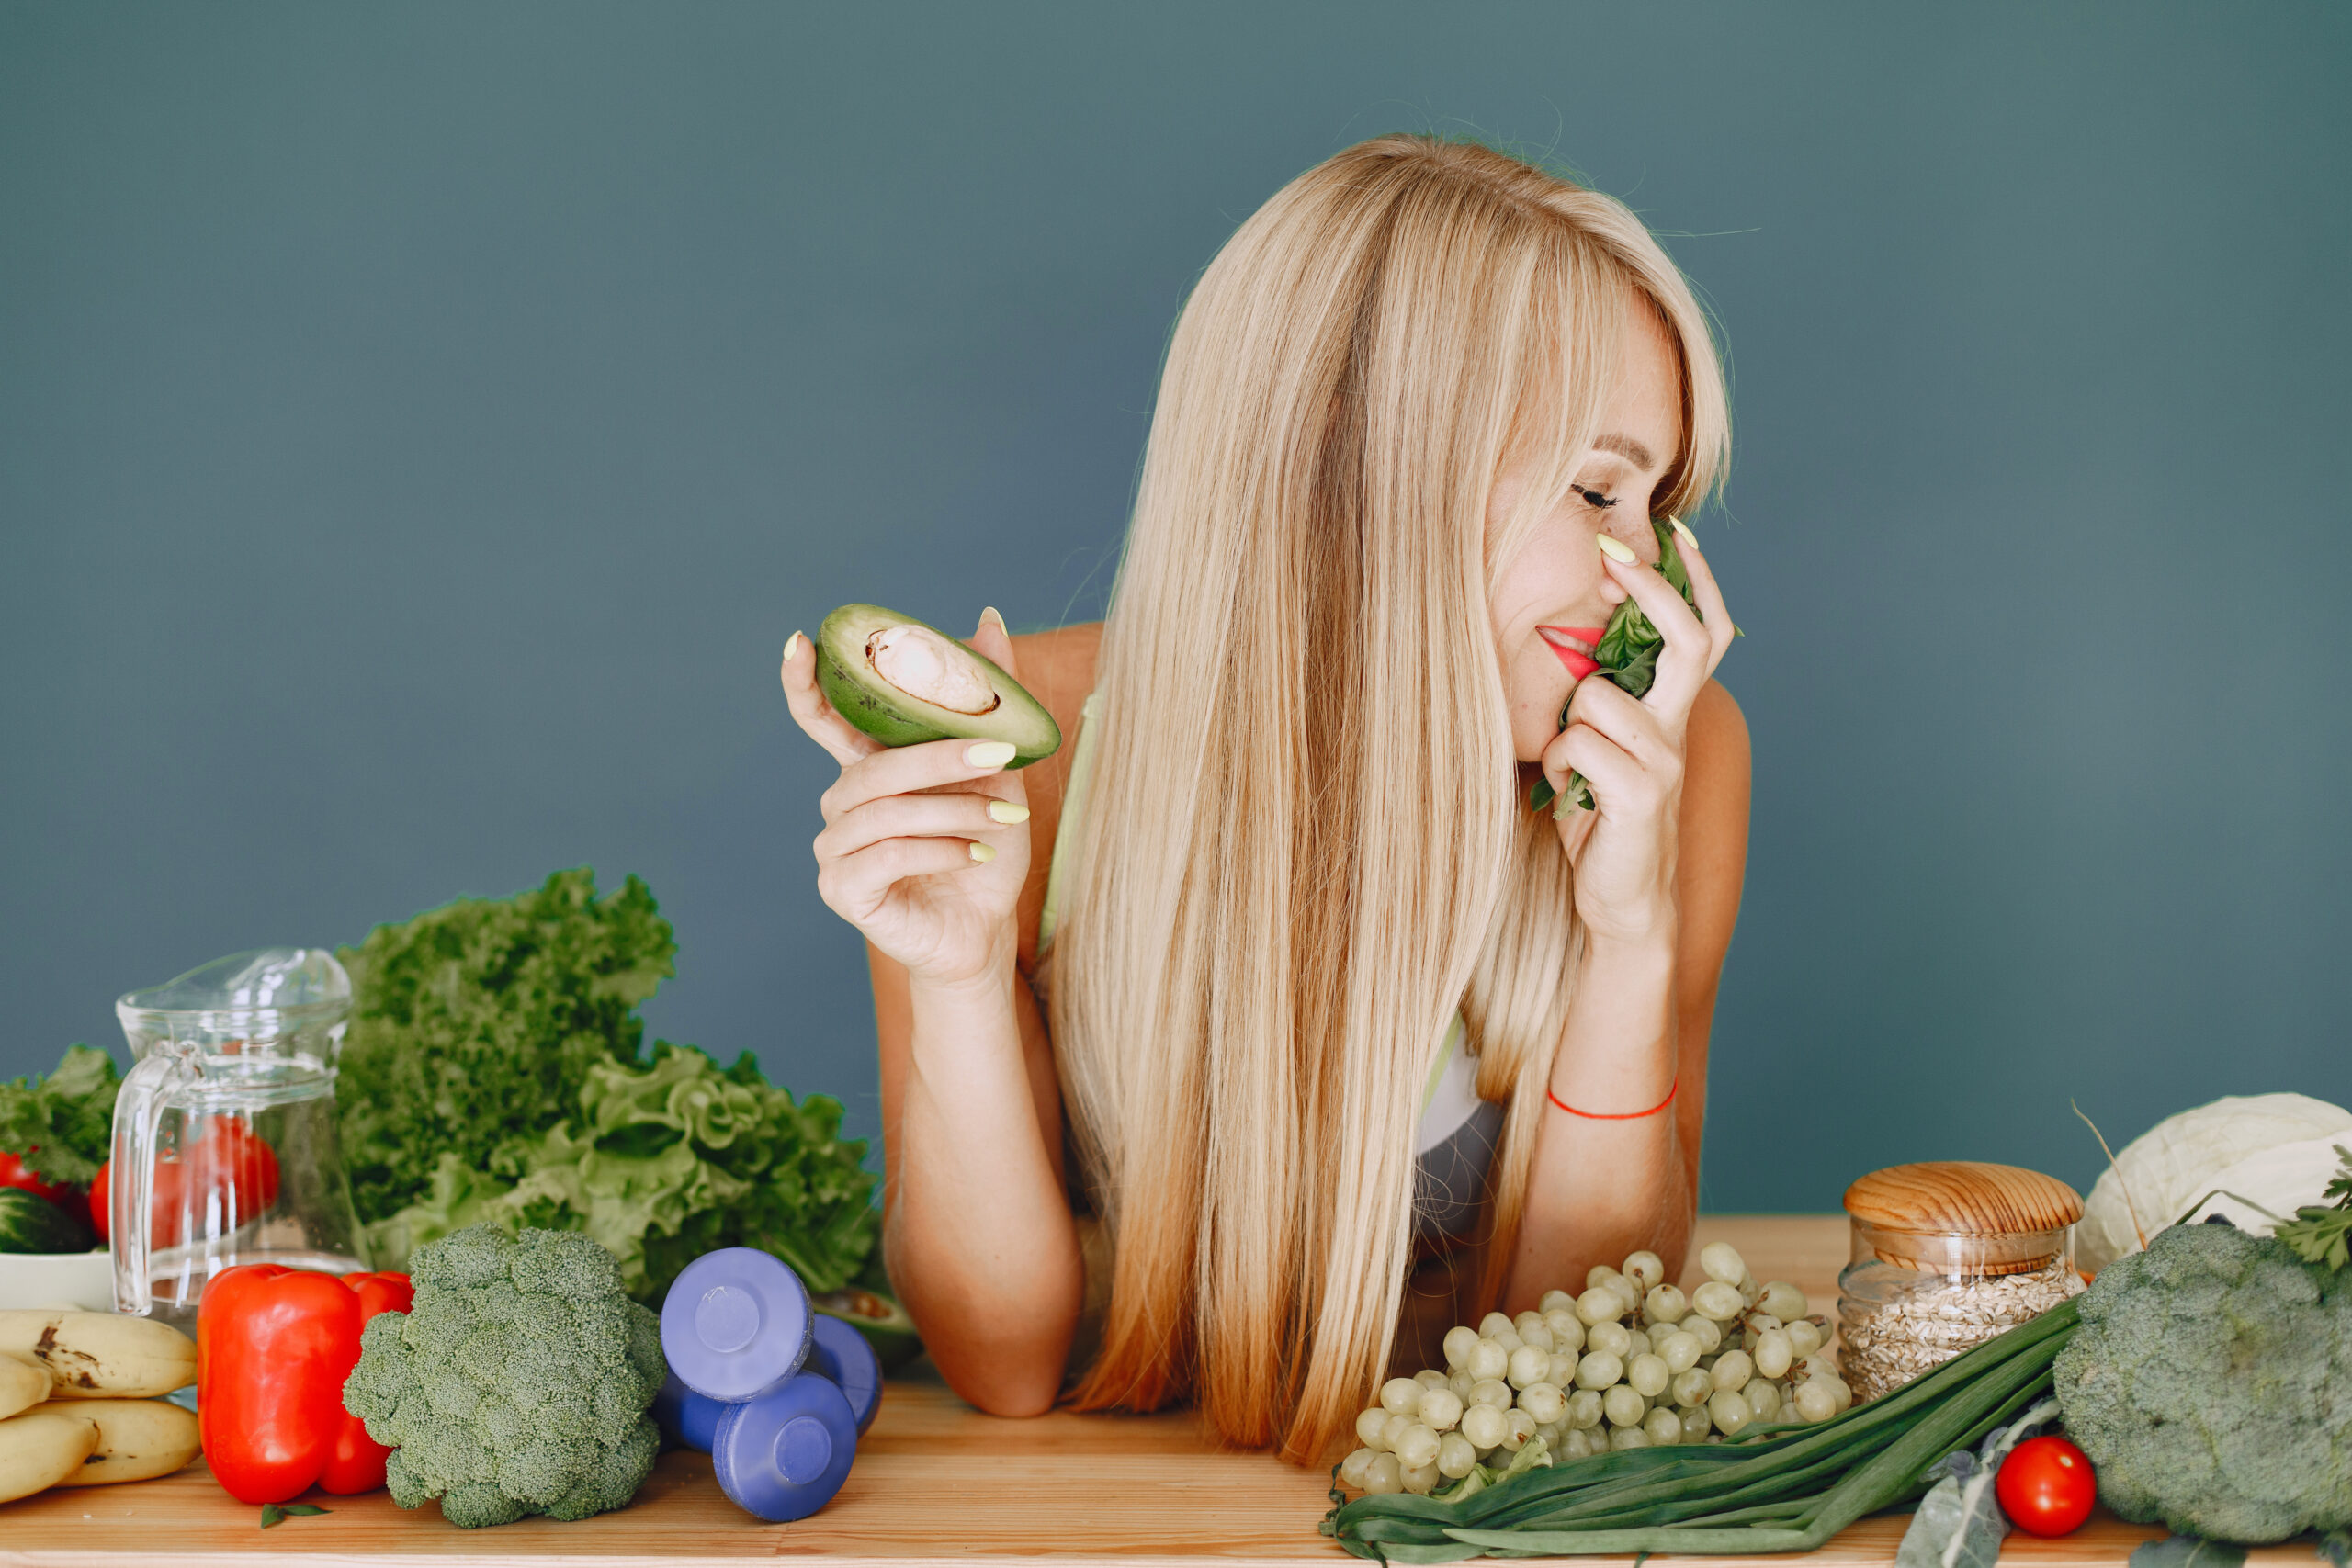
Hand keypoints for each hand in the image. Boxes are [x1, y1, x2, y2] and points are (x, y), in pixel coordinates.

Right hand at [780, 611, 1033, 988]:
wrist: (984, 928)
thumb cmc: (983, 846)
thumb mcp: (999, 770)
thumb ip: (987, 700)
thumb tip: (990, 617)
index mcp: (867, 769)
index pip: (821, 718)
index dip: (804, 682)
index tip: (799, 641)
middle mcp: (841, 804)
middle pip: (877, 767)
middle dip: (943, 758)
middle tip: (1001, 753)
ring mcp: (834, 849)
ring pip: (887, 812)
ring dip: (954, 811)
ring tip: (1006, 818)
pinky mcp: (842, 890)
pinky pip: (887, 856)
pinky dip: (939, 851)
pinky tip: (976, 856)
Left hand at [1539, 525, 1735, 947]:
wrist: (1625, 899)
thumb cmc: (1602, 817)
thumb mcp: (1602, 747)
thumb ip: (1601, 699)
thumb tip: (1573, 642)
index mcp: (1673, 712)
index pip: (1705, 633)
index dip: (1694, 582)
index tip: (1669, 532)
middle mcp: (1678, 729)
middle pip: (1685, 640)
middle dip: (1650, 588)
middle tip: (1612, 553)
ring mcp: (1664, 761)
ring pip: (1597, 697)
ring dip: (1564, 725)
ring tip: (1566, 764)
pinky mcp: (1639, 794)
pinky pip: (1576, 746)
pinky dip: (1556, 765)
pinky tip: (1567, 793)